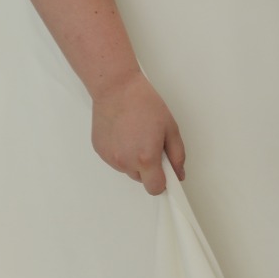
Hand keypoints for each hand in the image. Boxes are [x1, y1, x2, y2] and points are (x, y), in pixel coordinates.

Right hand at [91, 70, 185, 194]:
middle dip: (148, 168)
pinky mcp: (100, 151)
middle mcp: (126, 162)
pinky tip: (123, 134)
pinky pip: (115, 160)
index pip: (155, 189)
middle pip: (141, 179)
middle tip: (150, 144)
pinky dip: (121, 152)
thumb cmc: (143, 103)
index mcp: (146, 158)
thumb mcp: (170, 128)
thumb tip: (178, 173)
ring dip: (133, 160)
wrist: (116, 89)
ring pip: (127, 170)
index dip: (162, 182)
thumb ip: (177, 155)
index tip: (165, 175)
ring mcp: (111, 158)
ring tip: (135, 135)